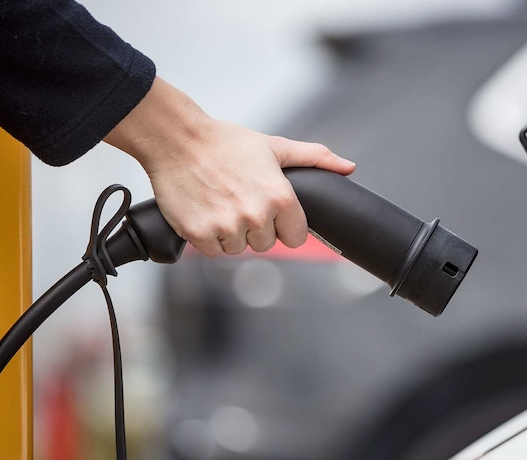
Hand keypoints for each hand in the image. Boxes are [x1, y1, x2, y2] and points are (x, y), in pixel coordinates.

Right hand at [104, 77, 354, 255]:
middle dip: (255, 228)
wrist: (177, 139)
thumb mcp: (276, 146)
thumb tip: (349, 167)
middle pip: (266, 244)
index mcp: (280, 197)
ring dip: (231, 234)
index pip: (295, 238)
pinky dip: (208, 238)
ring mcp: (227, 227)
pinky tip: (205, 211)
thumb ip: (315, 157)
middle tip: (239, 200)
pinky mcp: (199, 234)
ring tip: (221, 203)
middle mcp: (256, 215)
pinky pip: (214, 252)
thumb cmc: (227, 142)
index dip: (283, 226)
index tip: (269, 211)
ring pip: (239, 250)